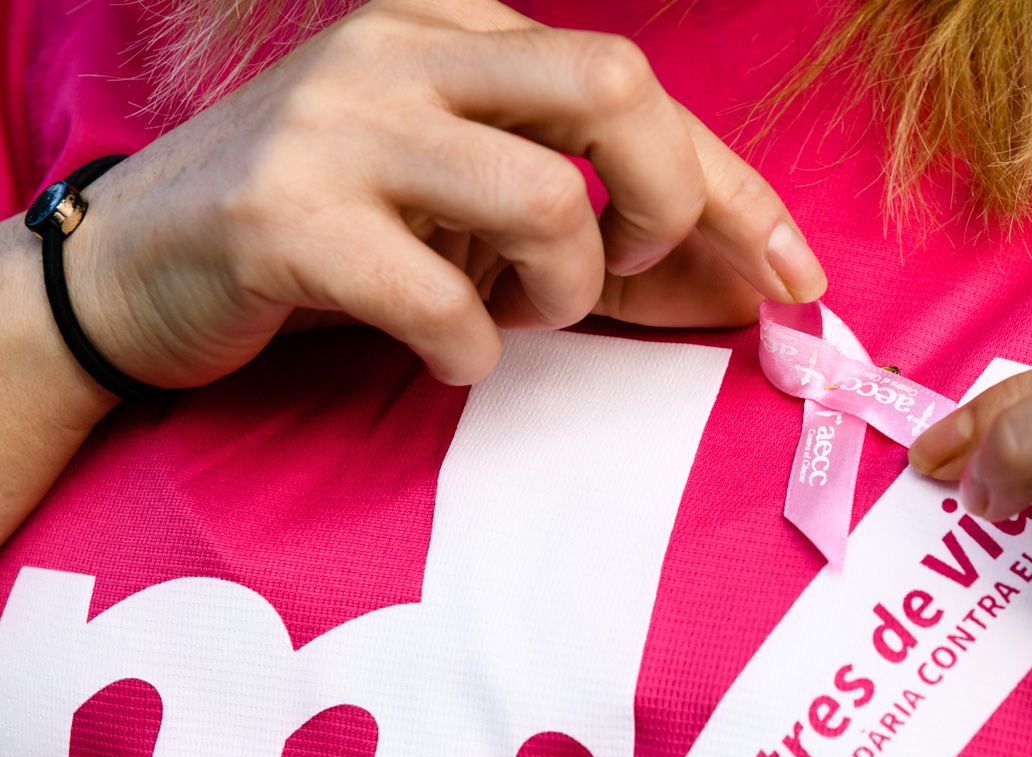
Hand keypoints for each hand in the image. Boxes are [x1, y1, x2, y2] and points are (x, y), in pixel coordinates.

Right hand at [63, 0, 824, 389]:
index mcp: (457, 26)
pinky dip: (472, 350)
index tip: (795, 275)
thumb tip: (747, 288)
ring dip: (562, 291)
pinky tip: (445, 350)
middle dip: (667, 200)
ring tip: (514, 314)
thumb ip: (607, 244)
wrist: (137, 269)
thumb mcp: (474, 221)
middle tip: (625, 269)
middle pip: (615, 87)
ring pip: (543, 198)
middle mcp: (403, 48)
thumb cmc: (329, 238)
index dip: (734, 190)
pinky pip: (443, 299)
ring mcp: (338, 122)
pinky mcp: (285, 215)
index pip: (640, 90)